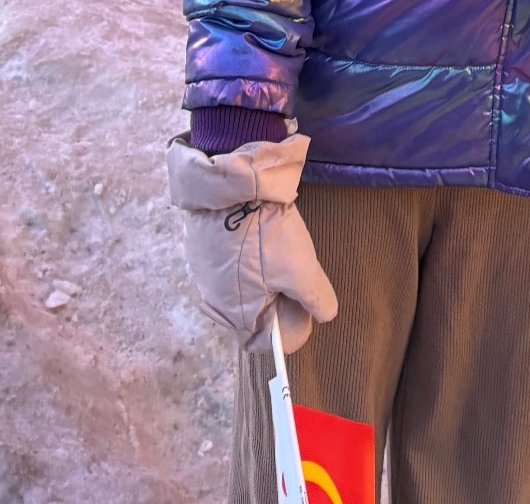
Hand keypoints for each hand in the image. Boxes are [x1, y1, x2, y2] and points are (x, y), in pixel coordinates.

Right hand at [167, 133, 337, 353]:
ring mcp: (207, 277)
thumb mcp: (302, 270)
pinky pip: (234, 268)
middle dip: (283, 299)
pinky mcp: (204, 253)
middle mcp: (216, 304)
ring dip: (269, 277)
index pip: (267, 342)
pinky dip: (251, 260)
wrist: (232, 186)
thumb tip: (325, 314)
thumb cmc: (265, 235)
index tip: (307, 301)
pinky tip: (261, 237)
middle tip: (298, 270)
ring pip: (248, 290)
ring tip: (279, 249)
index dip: (293, 326)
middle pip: (258, 315)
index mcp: (237, 316)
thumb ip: (317, 298)